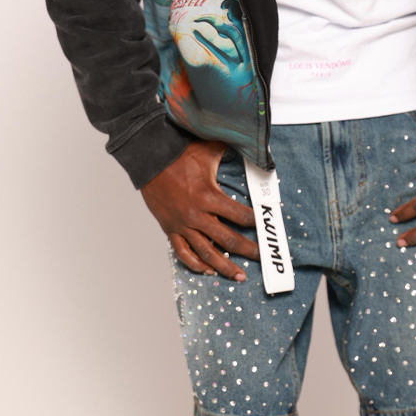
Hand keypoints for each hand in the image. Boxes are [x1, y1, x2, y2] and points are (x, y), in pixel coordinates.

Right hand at [140, 139, 258, 279]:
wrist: (151, 160)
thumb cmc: (180, 154)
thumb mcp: (210, 148)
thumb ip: (231, 147)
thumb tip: (248, 140)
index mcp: (209, 196)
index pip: (239, 215)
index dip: (255, 221)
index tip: (265, 225)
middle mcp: (197, 215)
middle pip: (227, 239)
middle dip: (247, 249)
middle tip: (260, 257)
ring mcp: (183, 225)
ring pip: (207, 253)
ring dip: (224, 266)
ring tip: (238, 275)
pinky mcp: (171, 229)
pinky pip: (183, 253)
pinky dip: (196, 264)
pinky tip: (208, 270)